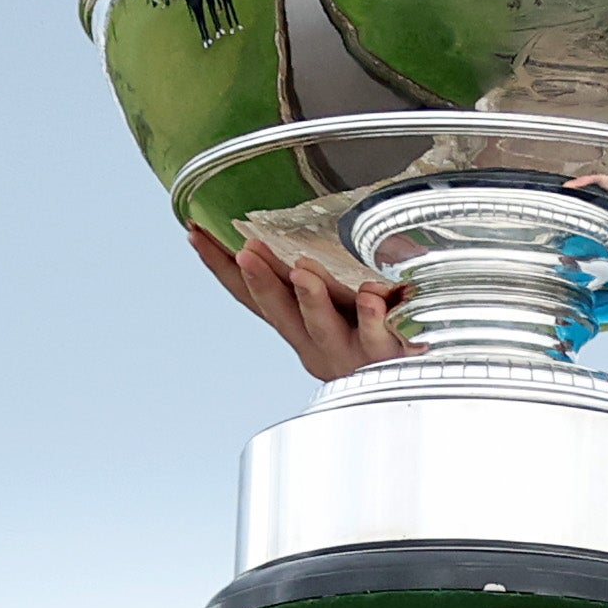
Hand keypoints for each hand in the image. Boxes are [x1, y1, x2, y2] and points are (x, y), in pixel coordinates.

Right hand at [191, 227, 403, 381]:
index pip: (249, 294)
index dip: (220, 267)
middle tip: (245, 252)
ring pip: (323, 326)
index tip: (194, 233)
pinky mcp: (385, 353)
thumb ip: (306, 272)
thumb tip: (275, 229)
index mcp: (295, 324)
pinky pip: (379, 336)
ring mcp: (348, 350)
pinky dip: (373, 317)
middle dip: (260, 281)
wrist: (412, 378)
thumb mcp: (332, 298)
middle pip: (279, 311)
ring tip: (303, 271)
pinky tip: (370, 296)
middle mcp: (314, 341)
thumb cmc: (369, 332)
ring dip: (311, 298)